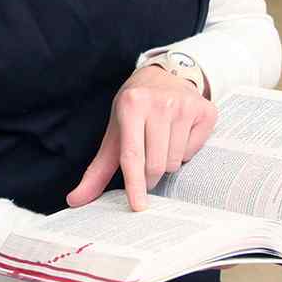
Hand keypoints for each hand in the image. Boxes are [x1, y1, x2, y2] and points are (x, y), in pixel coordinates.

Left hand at [67, 66, 217, 210]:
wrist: (165, 75)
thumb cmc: (135, 109)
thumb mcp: (114, 132)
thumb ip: (98, 169)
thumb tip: (75, 200)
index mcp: (132, 104)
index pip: (132, 155)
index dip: (134, 184)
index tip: (138, 206)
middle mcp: (159, 102)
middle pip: (156, 164)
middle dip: (149, 176)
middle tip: (146, 166)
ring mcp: (184, 105)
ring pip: (175, 161)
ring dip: (167, 162)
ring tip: (162, 141)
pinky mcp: (205, 110)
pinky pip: (193, 151)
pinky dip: (185, 151)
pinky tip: (179, 133)